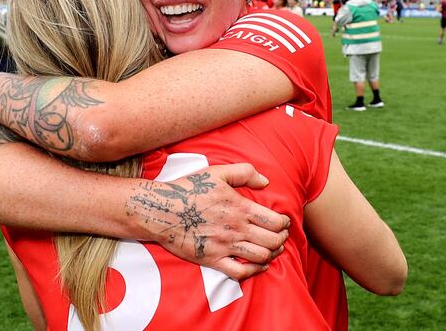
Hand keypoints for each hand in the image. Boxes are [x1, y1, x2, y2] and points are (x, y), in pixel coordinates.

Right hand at [127, 163, 289, 280]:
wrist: (160, 210)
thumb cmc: (188, 190)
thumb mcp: (216, 173)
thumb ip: (244, 172)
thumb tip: (265, 181)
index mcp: (240, 207)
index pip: (275, 221)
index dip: (285, 223)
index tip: (284, 222)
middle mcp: (236, 228)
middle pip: (273, 240)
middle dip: (281, 239)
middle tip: (281, 236)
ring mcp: (225, 246)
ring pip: (261, 256)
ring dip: (272, 254)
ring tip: (272, 249)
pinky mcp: (212, 260)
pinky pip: (241, 272)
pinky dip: (255, 271)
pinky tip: (259, 265)